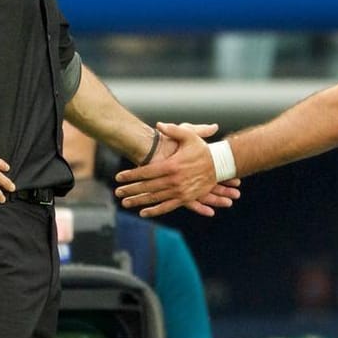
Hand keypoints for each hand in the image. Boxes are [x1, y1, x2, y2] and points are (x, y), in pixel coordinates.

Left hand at [114, 122, 239, 217]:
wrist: (220, 165)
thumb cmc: (203, 149)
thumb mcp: (190, 136)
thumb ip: (173, 130)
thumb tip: (158, 124)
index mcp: (172, 165)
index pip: (146, 172)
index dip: (131, 175)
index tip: (118, 177)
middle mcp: (174, 180)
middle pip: (147, 187)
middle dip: (130, 189)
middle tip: (117, 192)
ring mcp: (179, 191)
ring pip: (155, 198)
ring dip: (139, 201)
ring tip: (125, 203)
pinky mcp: (185, 198)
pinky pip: (167, 207)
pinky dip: (155, 210)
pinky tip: (143, 212)